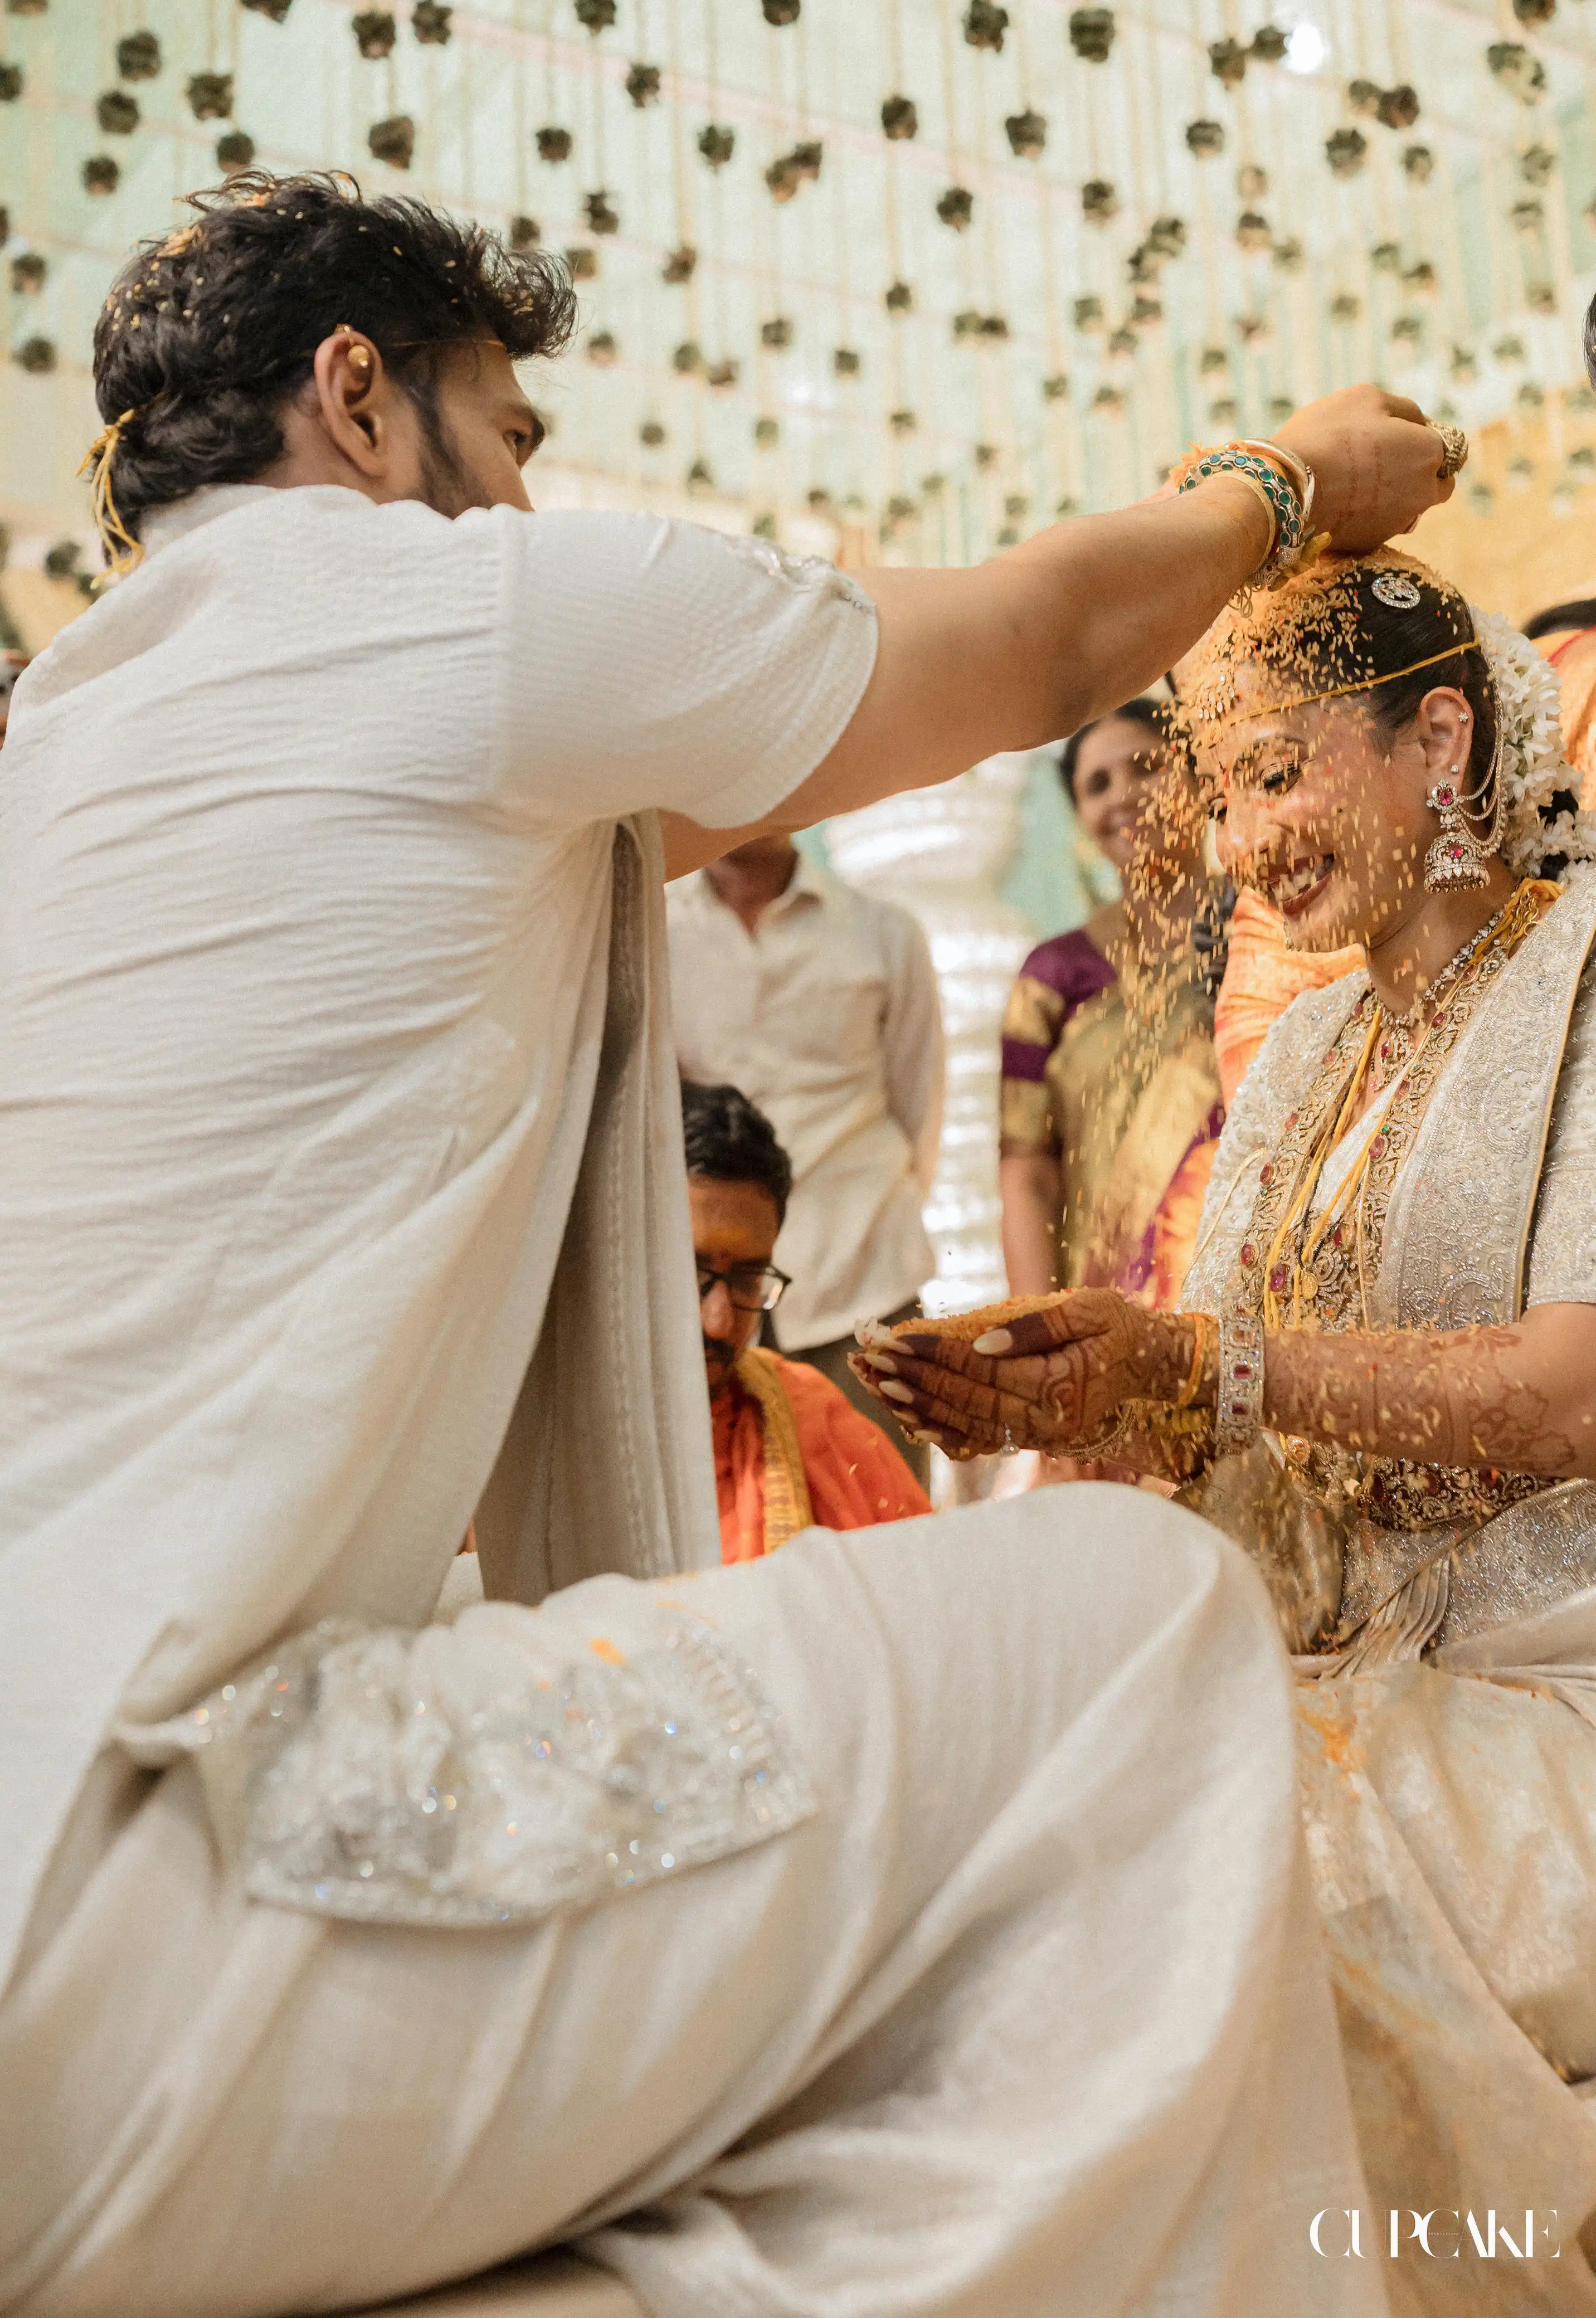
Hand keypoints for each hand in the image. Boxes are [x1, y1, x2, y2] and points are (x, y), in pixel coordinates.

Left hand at [851, 1290, 1188, 1458]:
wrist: (1152, 1366)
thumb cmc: (1122, 1328)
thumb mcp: (1090, 1310)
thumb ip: (1037, 1325)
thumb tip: (981, 1340)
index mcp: (1060, 1389)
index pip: (981, 1372)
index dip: (933, 1355)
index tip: (892, 1338)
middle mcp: (1046, 1423)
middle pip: (964, 1402)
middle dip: (912, 1380)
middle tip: (868, 1358)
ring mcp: (1038, 1438)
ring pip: (963, 1426)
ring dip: (914, 1404)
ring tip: (872, 1381)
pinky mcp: (1031, 1440)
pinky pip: (976, 1439)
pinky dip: (937, 1426)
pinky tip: (904, 1411)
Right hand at [1272, 384, 1454, 551]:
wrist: (1283, 490)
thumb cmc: (1326, 434)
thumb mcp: (1367, 398)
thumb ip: (1404, 410)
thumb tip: (1420, 424)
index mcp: (1430, 451)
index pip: (1451, 447)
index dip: (1426, 438)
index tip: (1400, 435)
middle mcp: (1423, 492)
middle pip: (1439, 484)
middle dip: (1423, 473)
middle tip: (1387, 461)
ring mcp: (1398, 522)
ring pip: (1410, 507)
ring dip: (1397, 496)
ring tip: (1358, 482)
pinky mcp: (1372, 543)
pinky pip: (1381, 526)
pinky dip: (1370, 515)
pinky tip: (1343, 502)